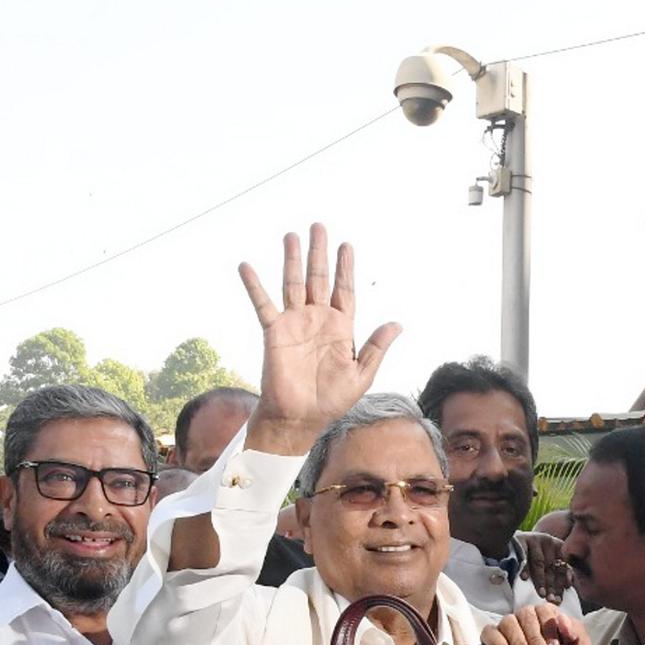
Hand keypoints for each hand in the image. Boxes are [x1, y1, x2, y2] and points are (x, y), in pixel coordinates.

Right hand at [240, 223, 401, 455]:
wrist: (301, 418)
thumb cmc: (332, 401)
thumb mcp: (362, 375)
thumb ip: (376, 348)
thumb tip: (397, 324)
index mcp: (341, 328)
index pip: (344, 290)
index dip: (345, 268)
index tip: (347, 246)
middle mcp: (317, 320)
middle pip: (318, 279)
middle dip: (319, 253)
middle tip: (319, 226)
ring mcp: (295, 323)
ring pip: (293, 284)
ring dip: (292, 260)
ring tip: (292, 236)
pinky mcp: (274, 332)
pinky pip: (263, 304)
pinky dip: (254, 286)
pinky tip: (246, 266)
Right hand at [481, 603, 590, 644]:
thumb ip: (576, 632)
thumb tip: (562, 619)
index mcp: (547, 615)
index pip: (545, 610)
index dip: (549, 629)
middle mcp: (526, 618)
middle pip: (526, 615)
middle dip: (534, 639)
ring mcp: (508, 627)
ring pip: (508, 622)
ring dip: (518, 643)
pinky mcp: (492, 638)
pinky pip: (489, 632)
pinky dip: (496, 642)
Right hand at [519, 532, 573, 604]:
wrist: (505, 540)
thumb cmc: (528, 556)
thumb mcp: (545, 564)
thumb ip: (557, 573)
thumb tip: (568, 586)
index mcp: (558, 547)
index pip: (562, 567)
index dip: (561, 584)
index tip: (558, 599)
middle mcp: (548, 542)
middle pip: (551, 568)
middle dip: (551, 586)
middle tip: (551, 600)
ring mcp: (535, 539)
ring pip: (539, 563)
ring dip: (540, 580)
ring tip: (541, 593)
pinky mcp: (522, 539)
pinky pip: (524, 556)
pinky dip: (524, 567)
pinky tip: (524, 578)